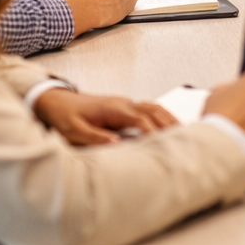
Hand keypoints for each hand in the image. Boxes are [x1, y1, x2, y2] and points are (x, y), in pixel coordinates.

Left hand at [33, 89, 178, 145]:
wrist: (57, 101)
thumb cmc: (65, 117)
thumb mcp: (74, 132)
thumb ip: (95, 138)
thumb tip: (116, 143)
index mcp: (113, 108)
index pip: (140, 119)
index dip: (153, 131)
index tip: (163, 143)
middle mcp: (123, 103)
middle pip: (154, 110)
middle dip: (171, 123)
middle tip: (187, 138)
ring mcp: (126, 103)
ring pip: (155, 107)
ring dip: (170, 119)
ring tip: (186, 133)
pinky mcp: (125, 107)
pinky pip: (150, 109)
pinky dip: (163, 116)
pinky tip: (170, 126)